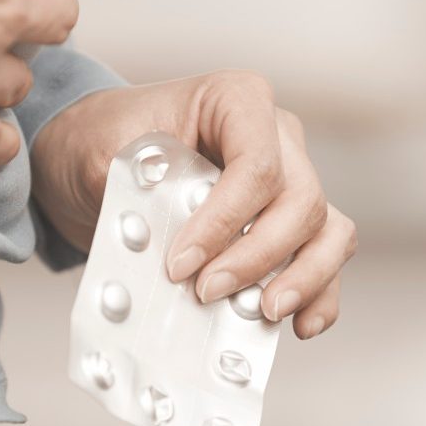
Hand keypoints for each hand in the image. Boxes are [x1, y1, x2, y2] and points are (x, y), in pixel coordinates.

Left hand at [31, 71, 357, 339]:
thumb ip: (133, 190)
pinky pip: (324, 256)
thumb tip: (152, 237)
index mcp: (236, 100)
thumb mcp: (102, 151)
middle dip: (257, 256)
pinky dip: (320, 292)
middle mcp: (277, 136)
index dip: (224, 221)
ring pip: (327, 229)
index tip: (180, 263)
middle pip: (300, 200)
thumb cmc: (106, 139)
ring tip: (265, 312)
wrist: (97, 156)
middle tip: (206, 292)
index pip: (256, 164)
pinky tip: (300, 325)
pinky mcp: (288, 223)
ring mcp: (289, 179)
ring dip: (305, 277)